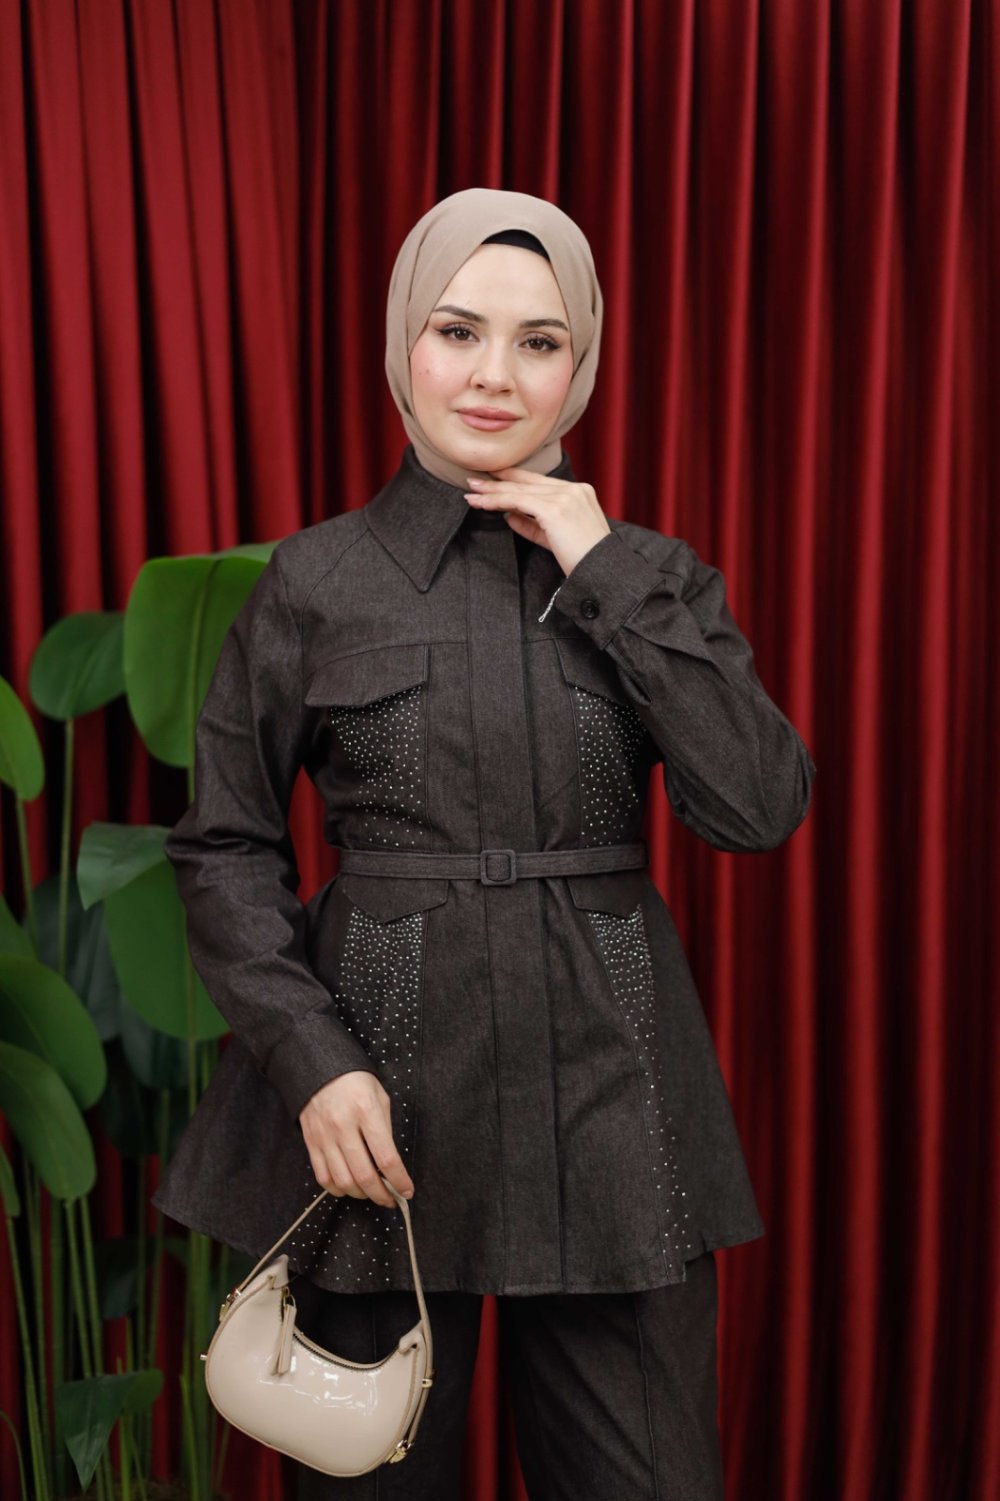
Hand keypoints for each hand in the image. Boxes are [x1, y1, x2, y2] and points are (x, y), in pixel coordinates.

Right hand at [299, 1070, 414, 1208]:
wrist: (318, 1068)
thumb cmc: (355, 1081)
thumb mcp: (379, 1096)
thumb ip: (385, 1129)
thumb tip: (389, 1164)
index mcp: (366, 1111)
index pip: (386, 1157)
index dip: (399, 1180)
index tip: (407, 1191)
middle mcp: (344, 1126)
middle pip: (364, 1176)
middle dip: (381, 1195)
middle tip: (390, 1199)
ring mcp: (325, 1137)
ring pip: (343, 1181)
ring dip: (361, 1195)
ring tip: (371, 1192)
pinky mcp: (311, 1143)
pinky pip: (323, 1177)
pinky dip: (338, 1189)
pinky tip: (349, 1187)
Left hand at [464, 466, 610, 576]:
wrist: (601, 572)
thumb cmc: (583, 560)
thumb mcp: (555, 539)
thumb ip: (533, 525)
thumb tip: (508, 515)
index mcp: (579, 492)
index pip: (540, 481)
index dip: (514, 478)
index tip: (493, 477)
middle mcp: (573, 490)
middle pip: (527, 483)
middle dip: (498, 482)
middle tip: (473, 480)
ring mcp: (566, 498)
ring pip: (520, 491)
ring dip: (492, 492)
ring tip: (470, 493)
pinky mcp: (555, 510)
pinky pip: (518, 502)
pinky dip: (497, 502)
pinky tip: (481, 504)